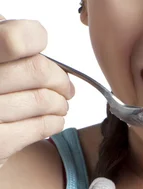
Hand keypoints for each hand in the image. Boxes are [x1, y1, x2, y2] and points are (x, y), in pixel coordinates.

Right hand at [0, 16, 73, 168]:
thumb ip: (6, 45)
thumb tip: (38, 38)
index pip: (15, 39)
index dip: (34, 37)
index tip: (40, 44)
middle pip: (37, 70)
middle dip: (60, 79)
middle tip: (65, 87)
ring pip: (43, 100)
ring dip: (60, 103)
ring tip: (61, 105)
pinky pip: (39, 127)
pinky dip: (55, 122)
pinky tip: (55, 120)